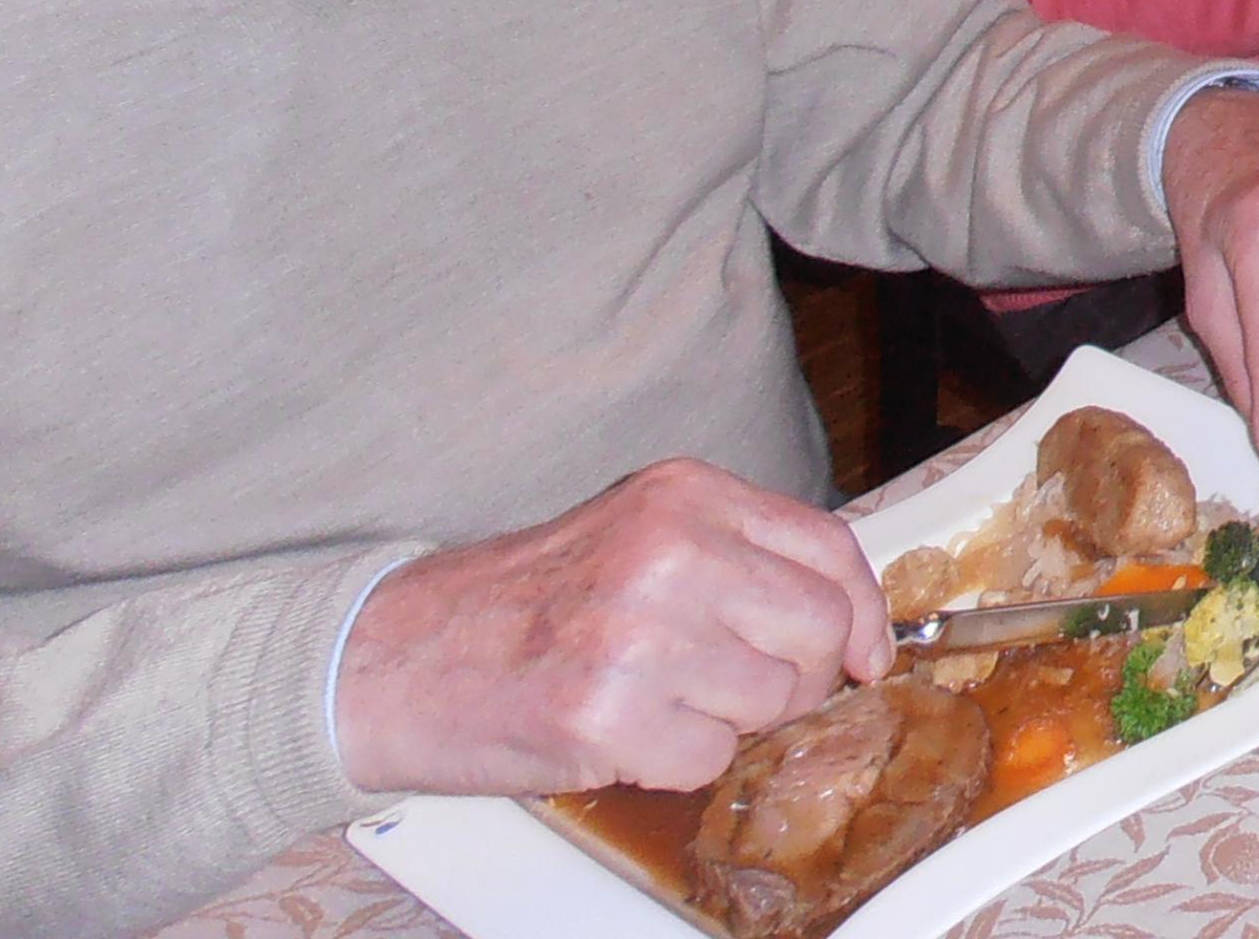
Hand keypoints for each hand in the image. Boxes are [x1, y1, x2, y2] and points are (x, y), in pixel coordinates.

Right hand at [333, 459, 888, 796]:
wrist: (392, 658)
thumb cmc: (520, 604)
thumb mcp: (636, 532)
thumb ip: (736, 554)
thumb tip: (844, 616)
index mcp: (683, 495)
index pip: (828, 548)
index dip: (863, 612)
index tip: (865, 654)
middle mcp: (670, 552)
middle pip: (816, 630)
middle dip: (795, 676)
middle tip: (732, 687)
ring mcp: (639, 633)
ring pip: (769, 701)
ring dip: (727, 720)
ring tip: (658, 700)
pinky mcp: (608, 715)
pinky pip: (708, 758)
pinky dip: (677, 762)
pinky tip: (625, 734)